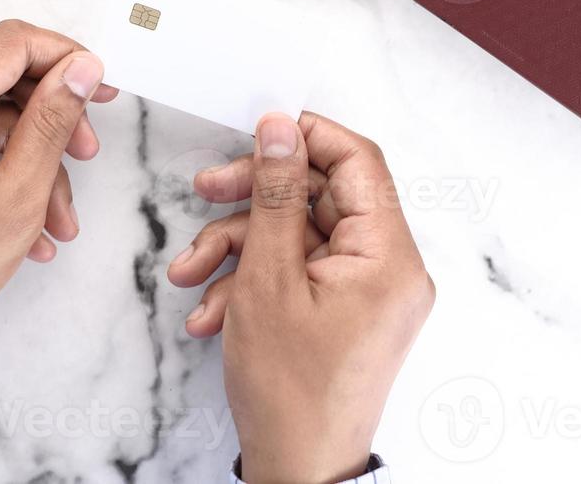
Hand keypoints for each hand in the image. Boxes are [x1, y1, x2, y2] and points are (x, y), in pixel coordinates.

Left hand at [0, 20, 115, 384]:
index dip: (66, 58)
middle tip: (86, 154)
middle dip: (50, 115)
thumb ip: (51, 123)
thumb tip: (81, 69)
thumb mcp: (15, 199)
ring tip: (57, 217)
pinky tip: (24, 220)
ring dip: (26, 152)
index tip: (101, 89)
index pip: (12, 42)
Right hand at [167, 113, 433, 483]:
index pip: (358, 160)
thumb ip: (275, 196)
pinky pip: (299, 270)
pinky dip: (253, 281)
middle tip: (206, 190)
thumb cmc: (291, 392)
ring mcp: (366, 291)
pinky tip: (211, 311)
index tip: (256, 131)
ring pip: (298, 234)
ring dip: (239, 247)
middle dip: (254, 199)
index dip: (306, 137)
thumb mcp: (268, 279)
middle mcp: (388, 268)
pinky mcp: (343, 310)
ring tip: (191, 275)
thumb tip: (280, 131)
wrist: (298, 471)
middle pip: (320, 195)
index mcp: (389, 254)